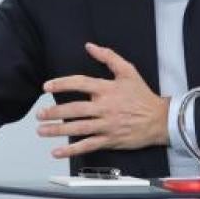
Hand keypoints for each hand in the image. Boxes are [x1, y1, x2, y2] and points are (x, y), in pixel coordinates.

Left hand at [36, 42, 167, 158]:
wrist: (159, 119)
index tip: (47, 87)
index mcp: (108, 89)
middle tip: (40, 114)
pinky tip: (57, 152)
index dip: (62, 84)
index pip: (80, 83)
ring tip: (41, 130)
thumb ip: (108, 57)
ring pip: (78, 128)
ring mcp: (107, 125)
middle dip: (54, 112)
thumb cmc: (142, 96)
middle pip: (75, 109)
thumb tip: (90, 46)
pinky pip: (88, 145)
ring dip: (57, 130)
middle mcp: (105, 107)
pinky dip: (72, 150)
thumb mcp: (128, 71)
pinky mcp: (110, 140)